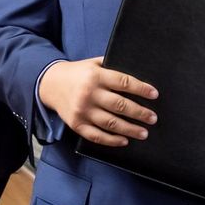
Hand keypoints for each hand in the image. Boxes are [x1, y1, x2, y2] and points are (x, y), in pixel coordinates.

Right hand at [39, 57, 157, 146]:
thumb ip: (112, 66)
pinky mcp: (76, 124)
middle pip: (120, 105)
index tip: (154, 95)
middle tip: (153, 118)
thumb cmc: (78, 73)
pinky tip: (124, 141)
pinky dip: (112, 140)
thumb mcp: (94, 63)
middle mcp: (89, 93)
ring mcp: (82, 110)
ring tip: (144, 133)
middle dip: (139, 113)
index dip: (141, 89)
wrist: (50, 83)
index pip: (123, 82)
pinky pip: (96, 135)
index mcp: (96, 75)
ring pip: (110, 123)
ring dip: (130, 129)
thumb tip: (138, 72)